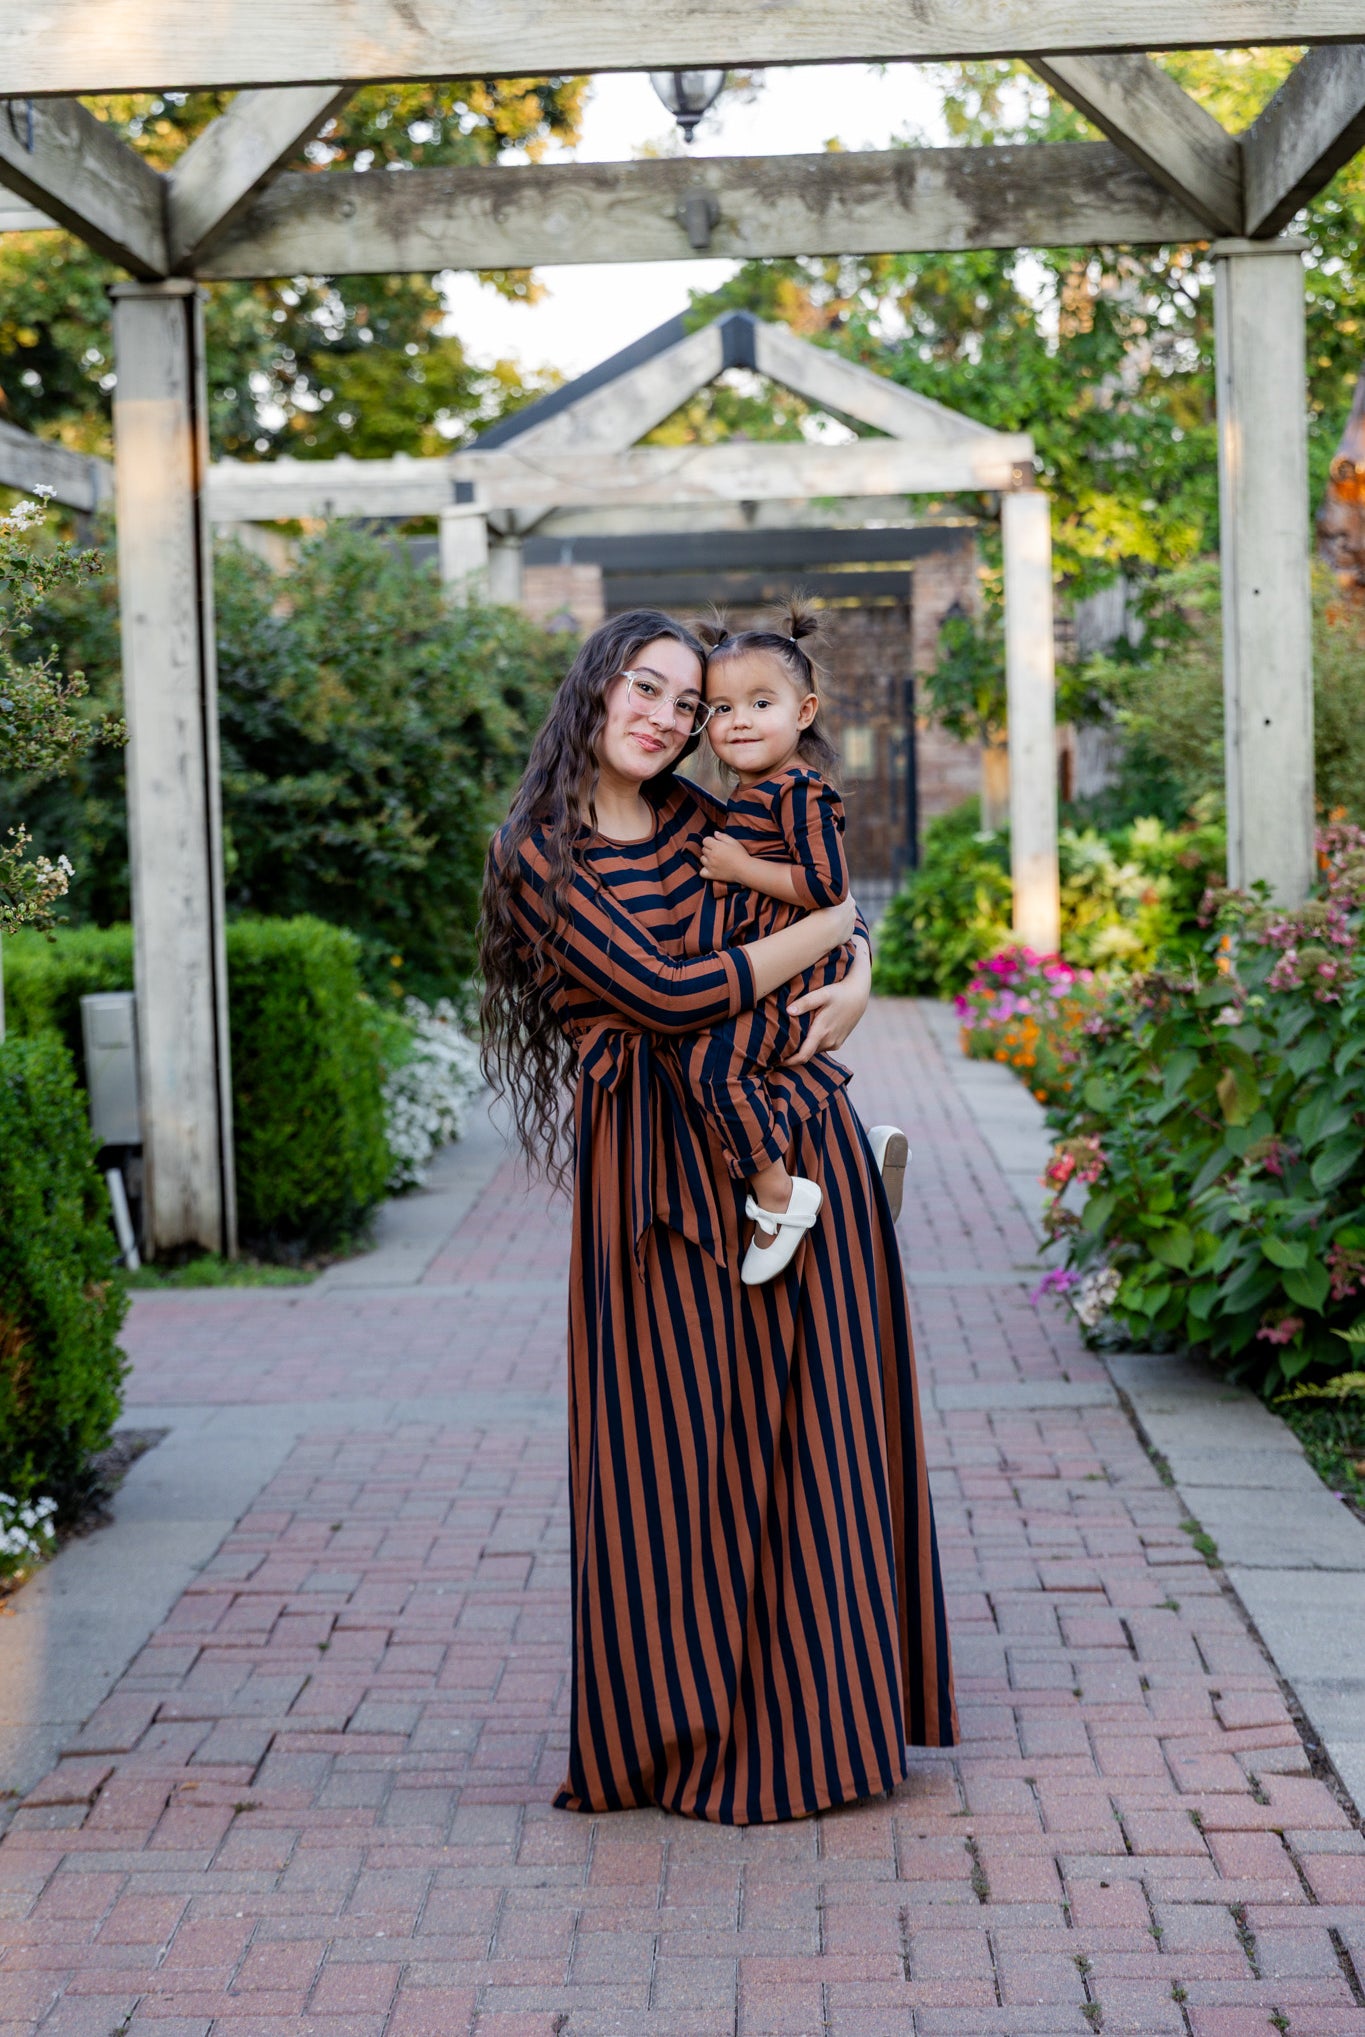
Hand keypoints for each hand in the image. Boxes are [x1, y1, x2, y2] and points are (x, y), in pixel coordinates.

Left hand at [698, 832, 753, 886]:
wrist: (745, 869)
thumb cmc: (740, 854)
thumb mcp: (733, 842)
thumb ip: (723, 836)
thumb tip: (715, 833)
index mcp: (716, 846)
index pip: (705, 840)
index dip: (711, 841)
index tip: (717, 843)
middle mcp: (712, 856)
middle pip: (704, 849)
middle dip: (709, 849)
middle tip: (719, 852)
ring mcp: (710, 866)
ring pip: (702, 859)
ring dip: (707, 858)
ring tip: (716, 860)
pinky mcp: (712, 875)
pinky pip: (701, 872)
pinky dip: (704, 870)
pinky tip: (710, 868)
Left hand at [783, 935, 870, 1064]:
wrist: (858, 995)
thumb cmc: (839, 992)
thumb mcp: (822, 994)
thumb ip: (805, 1002)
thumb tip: (788, 1011)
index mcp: (822, 1032)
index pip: (803, 1055)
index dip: (789, 1061)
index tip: (776, 1061)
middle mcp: (828, 1041)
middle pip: (806, 1054)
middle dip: (792, 1053)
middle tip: (777, 1048)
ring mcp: (834, 1043)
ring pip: (813, 1050)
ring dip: (803, 1048)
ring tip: (789, 1040)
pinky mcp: (838, 1043)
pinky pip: (821, 1047)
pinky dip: (812, 1044)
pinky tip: (805, 1035)